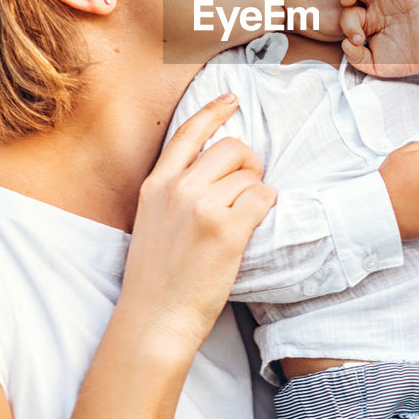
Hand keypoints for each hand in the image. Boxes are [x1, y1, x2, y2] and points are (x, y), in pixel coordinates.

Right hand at [125, 94, 276, 348]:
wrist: (155, 318)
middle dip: (249, 164)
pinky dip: (267, 207)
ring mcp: (203, 209)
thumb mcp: (151, 220)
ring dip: (257, 192)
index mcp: (156, 185)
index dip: (213, 111)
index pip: (187, 133)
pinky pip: (263, 199)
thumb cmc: (156, 276)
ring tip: (243, 218)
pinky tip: (254, 224)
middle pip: (232, 149)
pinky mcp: (228, 231)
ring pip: (251, 176)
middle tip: (248, 189)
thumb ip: (174, 190)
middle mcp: (178, 189)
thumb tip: (213, 169)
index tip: (232, 99)